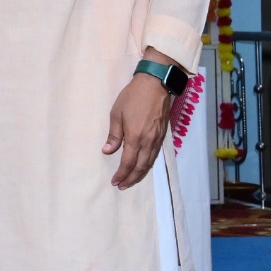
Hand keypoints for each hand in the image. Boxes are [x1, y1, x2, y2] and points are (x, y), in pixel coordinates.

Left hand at [103, 68, 173, 188]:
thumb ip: (114, 135)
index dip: (122, 174)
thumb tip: (107, 152)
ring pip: (150, 162)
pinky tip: (143, 166)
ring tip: (131, 180)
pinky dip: (148, 164)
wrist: (155, 85)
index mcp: (136, 137)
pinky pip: (155, 155)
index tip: (115, 182)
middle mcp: (149, 141)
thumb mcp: (116, 114)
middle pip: (141, 167)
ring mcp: (157, 139)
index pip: (128, 162)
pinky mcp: (162, 135)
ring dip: (140, 174)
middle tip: (122, 186)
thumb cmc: (132, 97)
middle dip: (131, 178)